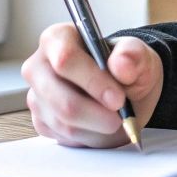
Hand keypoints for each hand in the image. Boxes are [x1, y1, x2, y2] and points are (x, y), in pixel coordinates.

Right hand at [21, 22, 163, 147]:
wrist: (124, 94)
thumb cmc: (126, 70)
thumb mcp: (139, 57)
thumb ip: (133, 55)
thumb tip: (121, 64)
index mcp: (57, 39)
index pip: (66, 59)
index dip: (93, 81)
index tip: (118, 98)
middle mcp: (39, 66)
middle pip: (61, 99)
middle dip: (96, 114)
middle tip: (120, 116)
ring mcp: (36, 96)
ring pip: (64, 123)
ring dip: (96, 126)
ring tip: (114, 118)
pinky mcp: (40, 122)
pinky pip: (63, 137)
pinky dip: (88, 135)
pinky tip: (98, 124)